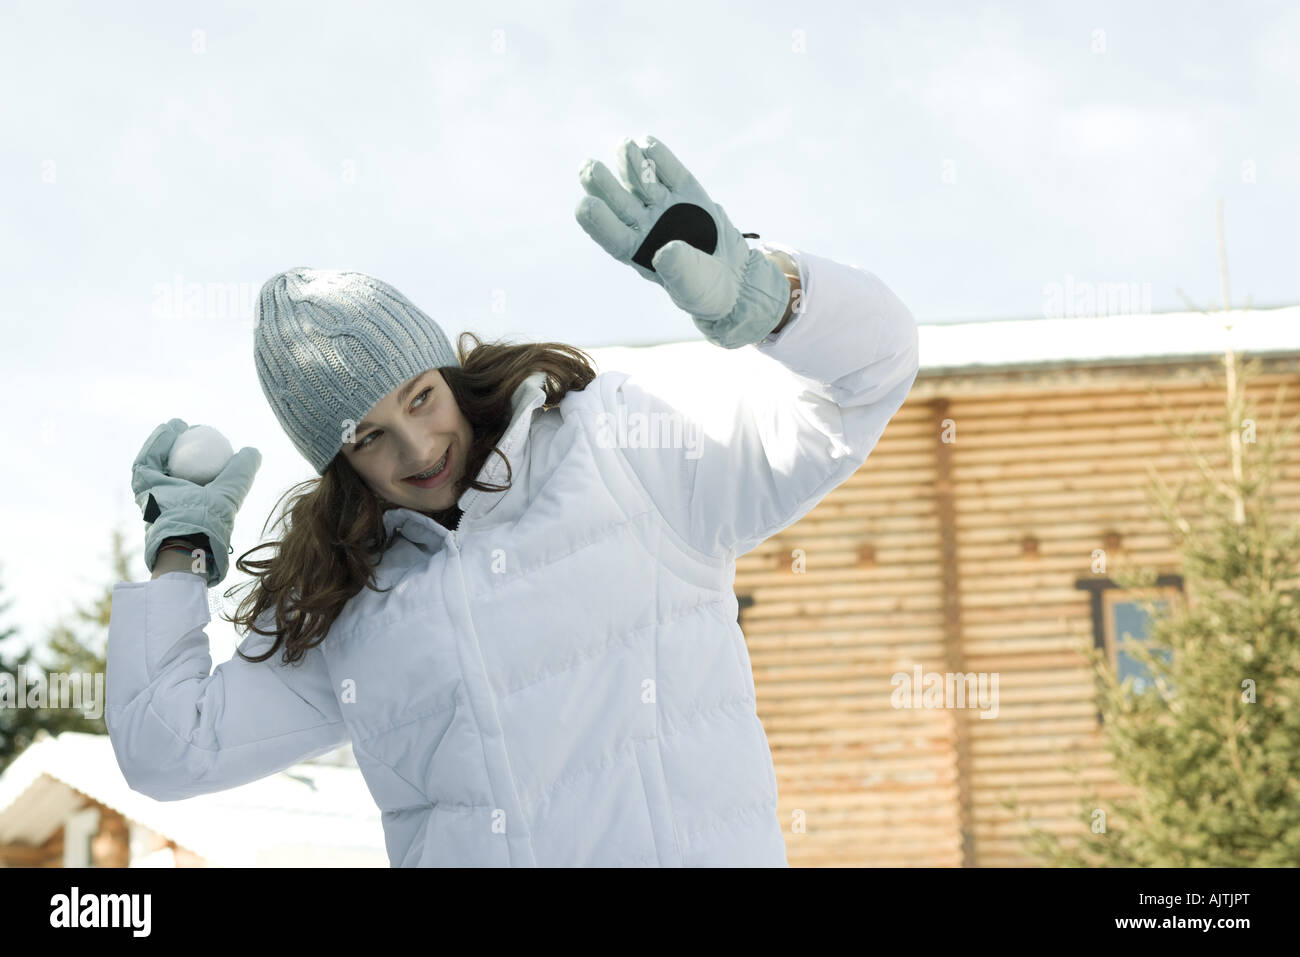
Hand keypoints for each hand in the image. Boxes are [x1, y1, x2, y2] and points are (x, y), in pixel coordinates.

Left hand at [131, 418, 261, 587]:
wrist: (189, 561)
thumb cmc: (201, 524)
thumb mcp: (225, 493)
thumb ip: (240, 471)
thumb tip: (252, 451)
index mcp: (148, 484)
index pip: (151, 451)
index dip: (164, 435)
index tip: (177, 425)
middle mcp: (147, 498)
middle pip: (154, 466)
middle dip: (168, 450)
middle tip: (186, 438)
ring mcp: (155, 513)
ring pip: (163, 484)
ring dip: (176, 470)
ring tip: (194, 461)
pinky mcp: (166, 526)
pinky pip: (172, 497)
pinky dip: (183, 487)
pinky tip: (201, 487)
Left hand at [575, 134, 790, 348]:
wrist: (734, 275)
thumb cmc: (704, 288)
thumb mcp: (693, 285)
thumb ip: (678, 270)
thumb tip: (665, 251)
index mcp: (637, 252)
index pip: (612, 235)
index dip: (597, 221)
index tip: (585, 205)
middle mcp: (645, 226)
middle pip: (619, 203)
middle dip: (604, 185)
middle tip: (589, 166)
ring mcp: (665, 206)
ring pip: (642, 182)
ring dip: (631, 165)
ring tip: (625, 146)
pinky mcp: (687, 192)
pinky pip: (671, 173)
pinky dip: (661, 158)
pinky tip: (647, 143)